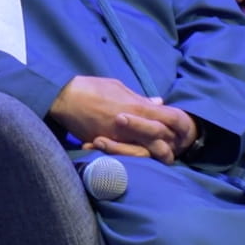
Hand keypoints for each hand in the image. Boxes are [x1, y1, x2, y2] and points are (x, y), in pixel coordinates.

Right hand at [48, 76, 195, 163]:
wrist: (64, 98)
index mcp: (137, 107)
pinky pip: (127, 155)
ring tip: (161, 156)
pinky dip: (136, 156)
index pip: (168, 117)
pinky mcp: (107, 145)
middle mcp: (131, 125)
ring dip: (155, 154)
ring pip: (146, 152)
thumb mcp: (118, 87)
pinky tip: (141, 157)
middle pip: (162, 139)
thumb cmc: (90, 87)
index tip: (180, 125)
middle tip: (174, 145)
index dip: (178, 122)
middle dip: (170, 142)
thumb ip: (140, 98)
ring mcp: (119, 137)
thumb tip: (159, 102)